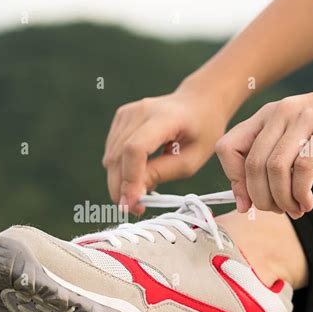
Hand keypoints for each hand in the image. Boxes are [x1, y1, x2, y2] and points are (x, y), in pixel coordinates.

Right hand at [102, 76, 230, 213]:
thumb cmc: (201, 131)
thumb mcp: (192, 159)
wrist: (199, 102)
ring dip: (119, 183)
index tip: (133, 203)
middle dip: (122, 188)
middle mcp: (140, 112)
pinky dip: (119, 171)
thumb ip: (162, 173)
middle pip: (118, 156)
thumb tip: (134, 194)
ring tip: (137, 196)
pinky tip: (135, 178)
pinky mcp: (120, 118)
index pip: (135, 149)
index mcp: (164, 118)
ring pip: (110, 158)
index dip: (130, 178)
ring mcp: (127, 113)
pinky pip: (112, 152)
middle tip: (135, 209)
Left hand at [216, 90, 312, 218]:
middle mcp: (281, 112)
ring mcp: (305, 117)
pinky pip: (302, 169)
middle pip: (253, 164)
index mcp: (263, 116)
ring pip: (276, 168)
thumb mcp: (288, 147)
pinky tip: (306, 202)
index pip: (228, 147)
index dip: (234, 180)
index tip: (245, 202)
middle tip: (275, 210)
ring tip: (293, 208)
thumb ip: (264, 168)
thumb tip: (243, 203)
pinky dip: (301, 194)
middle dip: (261, 197)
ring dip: (282, 198)